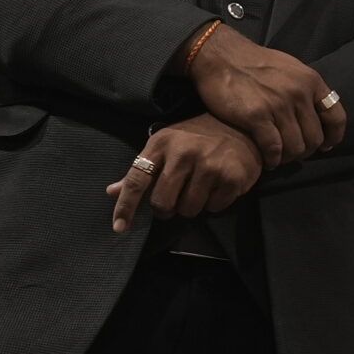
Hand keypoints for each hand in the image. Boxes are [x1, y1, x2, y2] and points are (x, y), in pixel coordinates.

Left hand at [104, 113, 262, 233]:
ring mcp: (209, 164)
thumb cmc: (198, 138)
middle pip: (162, 202)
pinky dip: (214, 204)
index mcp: (161, 144)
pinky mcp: (231, 177)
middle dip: (166, 209)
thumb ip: (141, 171)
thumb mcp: (166, 146)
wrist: (242, 126)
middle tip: (175, 202)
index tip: (120, 227)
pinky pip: (214, 208)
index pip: (137, 181)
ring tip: (200, 191)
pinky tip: (219, 187)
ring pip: (188, 209)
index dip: (126, 206)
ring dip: (192, 207)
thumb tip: (111, 191)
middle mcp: (183, 153)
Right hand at [188, 23, 347, 166]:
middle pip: (315, 138)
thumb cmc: (256, 62)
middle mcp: (299, 94)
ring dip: (288, 158)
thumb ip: (307, 89)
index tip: (325, 147)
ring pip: (295, 147)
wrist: (220, 55)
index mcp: (312, 81)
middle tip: (293, 153)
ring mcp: (278, 105)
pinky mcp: (255, 116)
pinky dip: (273, 159)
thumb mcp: (292, 69)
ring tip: (280, 158)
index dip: (333, 137)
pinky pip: (273, 148)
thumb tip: (320, 112)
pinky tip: (268, 160)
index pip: (336, 117)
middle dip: (306, 151)